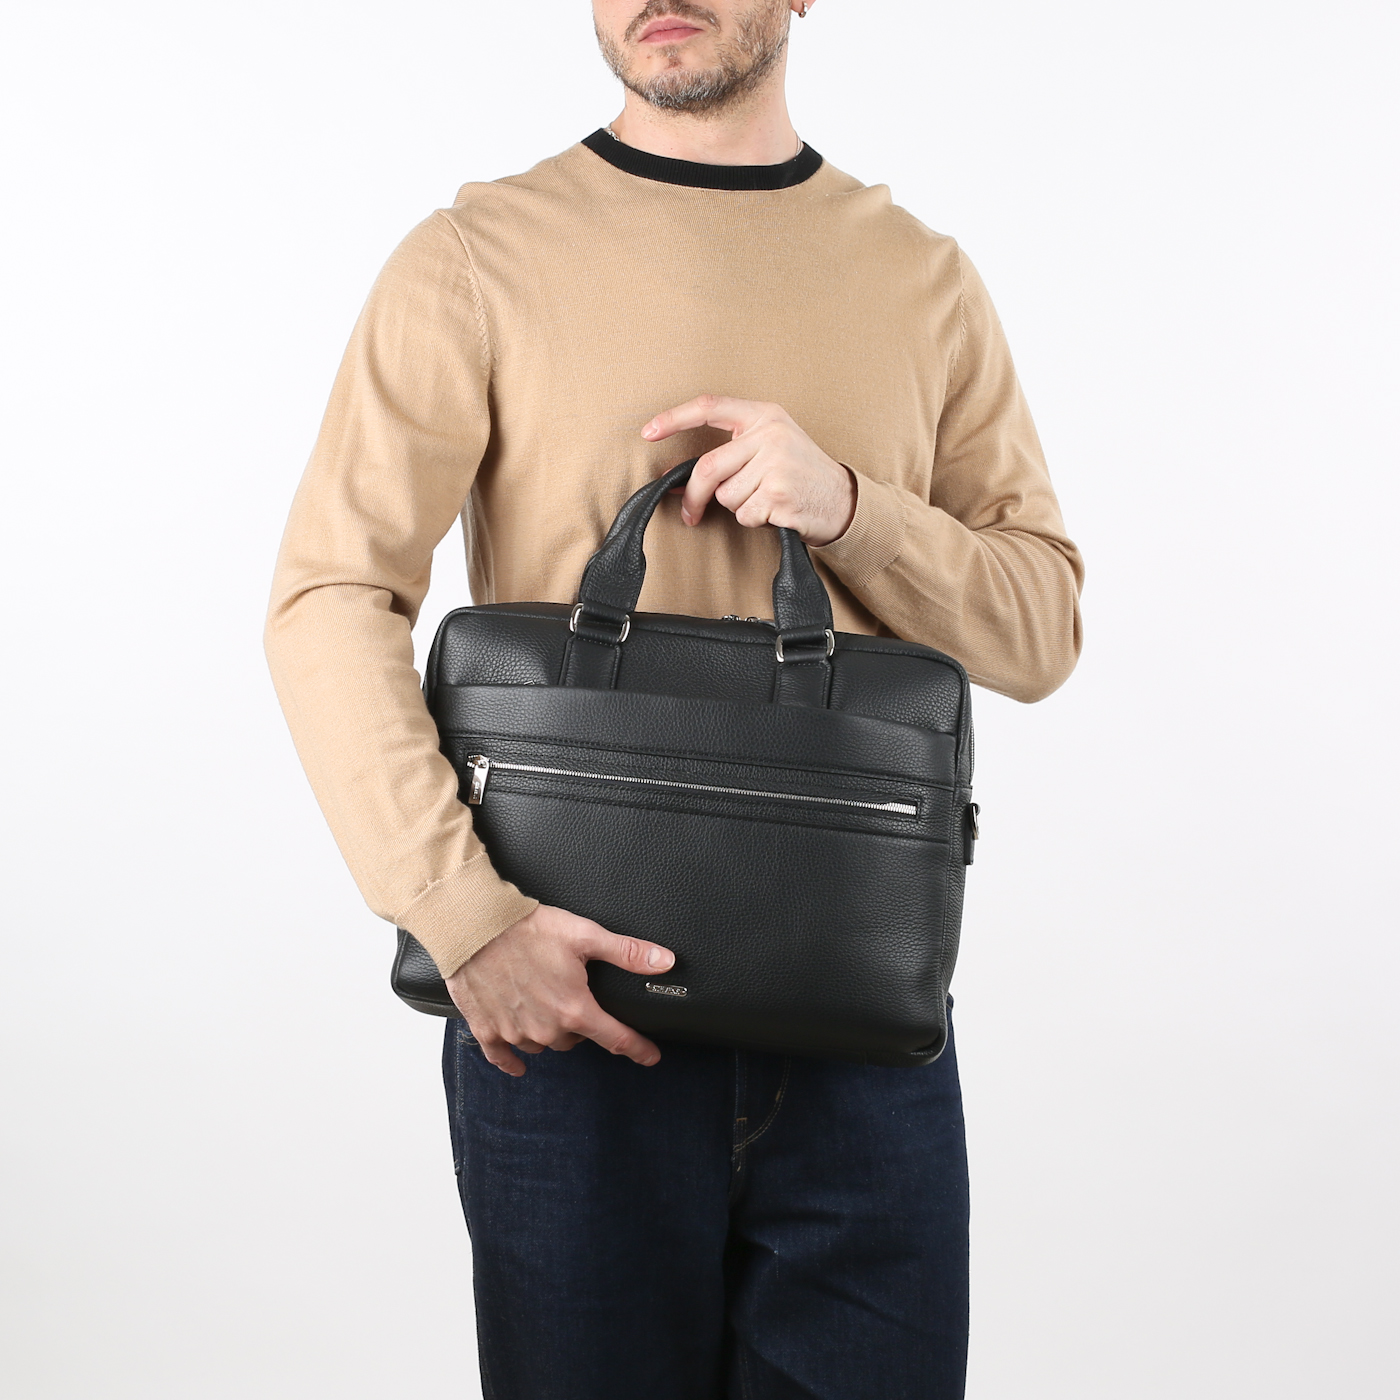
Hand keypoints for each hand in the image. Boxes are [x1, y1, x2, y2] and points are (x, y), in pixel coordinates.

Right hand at [445, 904, 674, 1075]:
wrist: (475, 927)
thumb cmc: (529, 929)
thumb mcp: (585, 935)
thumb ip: (627, 953)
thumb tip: (664, 961)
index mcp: (574, 1009)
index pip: (616, 1039)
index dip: (637, 1049)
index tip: (650, 1057)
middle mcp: (547, 1029)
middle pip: (576, 1039)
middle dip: (581, 1024)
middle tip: (576, 997)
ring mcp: (515, 1032)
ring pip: (543, 1045)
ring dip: (549, 1031)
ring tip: (545, 1004)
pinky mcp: (487, 1029)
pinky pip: (503, 1056)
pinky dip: (512, 1060)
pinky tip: (518, 1064)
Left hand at [642, 396, 855, 546]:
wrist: (843, 499)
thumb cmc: (800, 473)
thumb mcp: (771, 446)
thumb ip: (730, 453)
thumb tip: (676, 479)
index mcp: (764, 414)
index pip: (709, 406)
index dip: (674, 418)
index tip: (648, 432)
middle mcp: (770, 434)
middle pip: (708, 467)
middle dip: (694, 496)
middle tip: (690, 513)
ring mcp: (776, 463)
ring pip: (726, 495)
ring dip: (738, 507)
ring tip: (764, 499)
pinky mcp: (780, 493)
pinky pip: (744, 514)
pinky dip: (754, 520)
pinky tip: (775, 511)